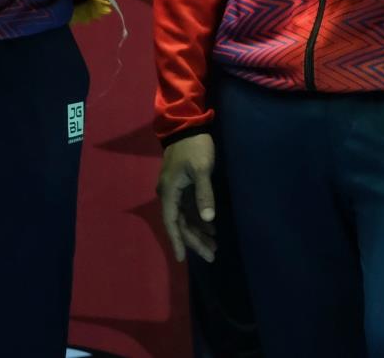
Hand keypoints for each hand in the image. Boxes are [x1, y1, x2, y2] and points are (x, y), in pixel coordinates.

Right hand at [158, 134, 218, 263]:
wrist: (188, 125)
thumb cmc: (194, 147)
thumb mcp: (201, 169)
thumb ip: (204, 193)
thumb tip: (208, 218)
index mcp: (169, 192)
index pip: (173, 223)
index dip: (178, 241)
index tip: (183, 259)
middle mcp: (169, 194)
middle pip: (181, 223)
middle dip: (195, 240)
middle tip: (211, 255)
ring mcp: (176, 190)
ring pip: (186, 217)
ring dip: (199, 231)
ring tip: (214, 246)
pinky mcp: (183, 185)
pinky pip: (190, 208)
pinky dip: (200, 219)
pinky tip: (211, 227)